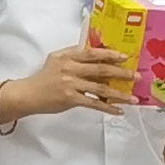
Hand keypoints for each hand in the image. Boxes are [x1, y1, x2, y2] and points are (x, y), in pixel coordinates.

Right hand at [16, 40, 138, 117]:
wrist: (28, 94)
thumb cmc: (44, 77)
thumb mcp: (55, 60)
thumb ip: (73, 55)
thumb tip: (97, 53)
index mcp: (67, 57)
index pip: (91, 53)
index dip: (109, 54)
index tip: (125, 57)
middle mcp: (69, 68)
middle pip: (100, 69)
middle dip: (121, 73)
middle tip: (136, 76)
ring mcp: (70, 84)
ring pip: (100, 88)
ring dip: (119, 94)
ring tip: (134, 99)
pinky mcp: (71, 99)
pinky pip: (94, 103)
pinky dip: (108, 108)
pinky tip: (119, 111)